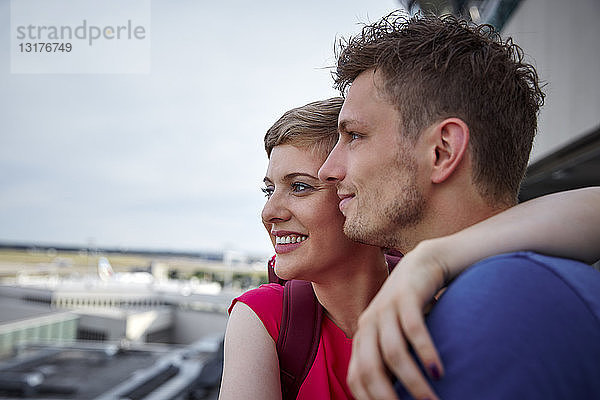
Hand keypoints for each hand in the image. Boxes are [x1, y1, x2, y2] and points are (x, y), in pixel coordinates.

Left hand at [347, 241, 447, 399]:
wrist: (423, 264)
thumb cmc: (411, 309)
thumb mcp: (397, 336)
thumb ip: (391, 362)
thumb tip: (394, 396)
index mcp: (363, 337)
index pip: (357, 378)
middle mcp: (368, 324)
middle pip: (371, 369)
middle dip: (388, 398)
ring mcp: (385, 308)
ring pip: (393, 353)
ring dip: (413, 382)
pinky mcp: (405, 295)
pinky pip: (413, 329)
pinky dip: (425, 352)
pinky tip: (438, 372)